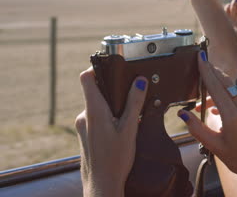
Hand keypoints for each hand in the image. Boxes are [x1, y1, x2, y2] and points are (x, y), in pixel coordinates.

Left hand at [75, 67, 147, 196]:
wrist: (102, 185)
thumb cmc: (115, 159)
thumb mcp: (129, 129)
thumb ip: (134, 103)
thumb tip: (139, 81)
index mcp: (93, 110)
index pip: (86, 78)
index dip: (96, 68)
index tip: (111, 66)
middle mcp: (84, 116)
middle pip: (95, 91)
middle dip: (112, 91)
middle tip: (130, 95)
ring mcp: (83, 126)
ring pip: (97, 106)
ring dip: (112, 107)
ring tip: (129, 117)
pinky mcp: (85, 135)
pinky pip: (95, 118)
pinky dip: (108, 118)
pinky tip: (120, 130)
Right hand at [178, 51, 236, 189]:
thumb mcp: (214, 146)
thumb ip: (197, 128)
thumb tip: (183, 114)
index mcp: (233, 117)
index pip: (216, 88)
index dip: (207, 72)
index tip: (201, 58)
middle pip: (226, 83)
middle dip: (214, 72)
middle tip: (203, 63)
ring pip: (233, 90)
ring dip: (219, 91)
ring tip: (206, 105)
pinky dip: (230, 98)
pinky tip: (221, 109)